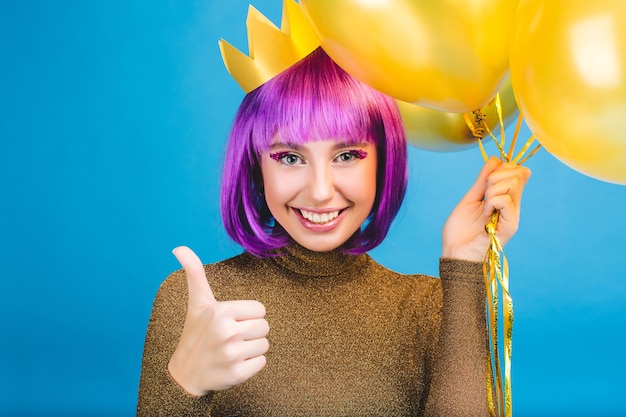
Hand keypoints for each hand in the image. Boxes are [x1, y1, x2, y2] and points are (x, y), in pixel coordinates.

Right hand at [167, 246, 269, 395]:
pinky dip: (251, 364)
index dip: (247, 316)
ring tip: (232, 350)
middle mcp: (226, 332)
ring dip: (252, 348)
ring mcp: (231, 355)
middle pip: (264, 327)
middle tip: (231, 338)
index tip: (231, 322)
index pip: (260, 310)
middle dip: (251, 332)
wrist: (186, 373)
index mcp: (222, 312)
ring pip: (265, 345)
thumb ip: (194, 273)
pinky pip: (262, 362)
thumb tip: (178, 247)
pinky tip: (234, 363)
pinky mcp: (237, 374)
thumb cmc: (196, 333)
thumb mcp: (197, 302)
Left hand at [442, 156, 530, 261]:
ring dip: (491, 190)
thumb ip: (482, 181)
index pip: (518, 172)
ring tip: (484, 207)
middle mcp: (512, 207)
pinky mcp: (510, 225)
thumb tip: (495, 159)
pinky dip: (492, 201)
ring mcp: (512, 216)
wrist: (454, 252)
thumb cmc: (460, 231)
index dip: (504, 167)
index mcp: (504, 200)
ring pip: (512, 184)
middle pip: (517, 174)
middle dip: (495, 176)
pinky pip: (506, 200)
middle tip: (484, 193)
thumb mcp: (470, 199)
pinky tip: (486, 213)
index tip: (487, 177)